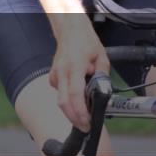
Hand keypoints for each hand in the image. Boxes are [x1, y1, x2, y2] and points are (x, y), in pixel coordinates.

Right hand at [49, 17, 109, 131]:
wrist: (70, 28)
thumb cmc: (86, 41)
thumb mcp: (102, 57)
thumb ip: (103, 77)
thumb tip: (102, 93)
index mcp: (75, 66)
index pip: (75, 95)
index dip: (81, 112)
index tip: (88, 122)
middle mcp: (62, 71)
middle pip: (63, 103)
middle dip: (74, 118)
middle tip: (85, 127)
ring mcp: (55, 73)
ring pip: (60, 99)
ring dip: (71, 110)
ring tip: (84, 114)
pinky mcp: (53, 75)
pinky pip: (59, 92)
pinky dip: (67, 98)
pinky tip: (76, 96)